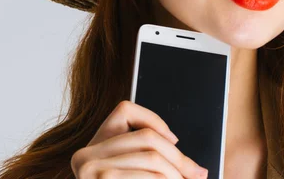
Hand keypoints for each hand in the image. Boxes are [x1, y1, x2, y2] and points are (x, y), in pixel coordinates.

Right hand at [71, 100, 208, 177]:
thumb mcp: (131, 170)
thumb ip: (145, 157)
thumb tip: (193, 167)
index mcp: (94, 146)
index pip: (125, 110)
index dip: (155, 121)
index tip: (175, 141)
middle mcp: (85, 154)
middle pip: (146, 137)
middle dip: (178, 157)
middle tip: (198, 173)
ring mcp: (90, 169)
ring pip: (152, 158)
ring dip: (175, 173)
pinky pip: (149, 176)